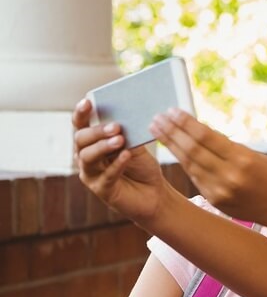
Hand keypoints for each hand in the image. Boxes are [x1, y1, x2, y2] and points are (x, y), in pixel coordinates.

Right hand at [73, 99, 169, 223]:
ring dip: (103, 146)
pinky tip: (126, 155)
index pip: (81, 125)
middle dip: (97, 131)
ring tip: (120, 140)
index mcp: (93, 142)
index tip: (88, 102)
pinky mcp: (101, 190)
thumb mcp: (136, 146)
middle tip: (115, 126)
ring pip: (88, 157)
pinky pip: (106, 175)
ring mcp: (91, 174)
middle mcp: (86, 157)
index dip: (81, 113)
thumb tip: (124, 117)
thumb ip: (127, 134)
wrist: (155, 193)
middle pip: (81, 139)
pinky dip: (116, 164)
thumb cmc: (142, 167)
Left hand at [151, 109, 266, 224]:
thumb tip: (200, 132)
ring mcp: (220, 192)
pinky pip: (196, 178)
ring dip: (172, 146)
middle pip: (193, 150)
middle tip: (158, 118)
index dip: (186, 123)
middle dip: (172, 133)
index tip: (172, 111)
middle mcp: (229, 177)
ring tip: (158, 131)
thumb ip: (227, 147)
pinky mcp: (216, 201)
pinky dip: (185, 162)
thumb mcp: (255, 156)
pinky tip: (175, 150)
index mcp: (243, 161)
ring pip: (189, 164)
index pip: (206, 138)